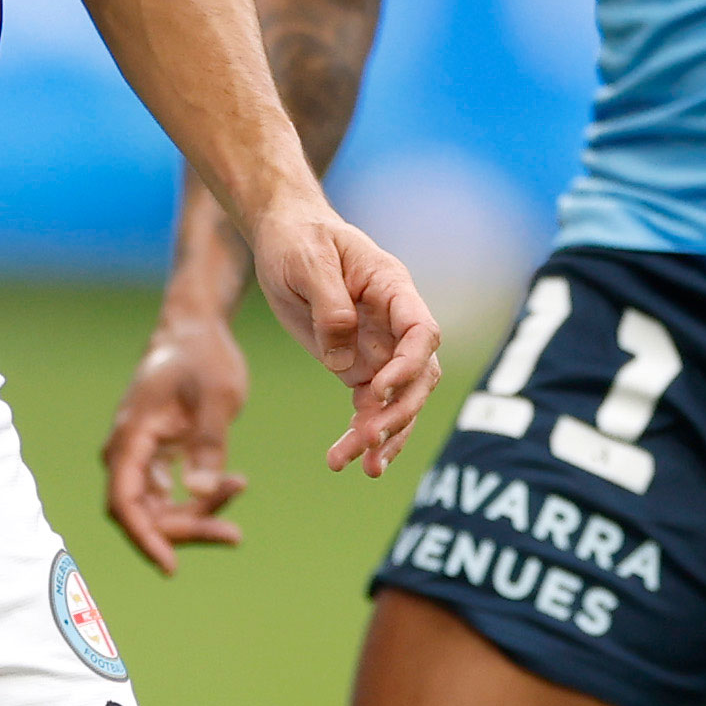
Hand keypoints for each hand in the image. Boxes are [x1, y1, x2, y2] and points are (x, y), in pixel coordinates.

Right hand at [100, 299, 255, 573]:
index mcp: (131, 436)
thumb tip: (200, 491)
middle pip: (143, 513)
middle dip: (185, 529)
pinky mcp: (156, 457)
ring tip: (240, 491)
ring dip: (197, 513)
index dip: (144, 538)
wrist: (195, 331)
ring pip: (159, 507)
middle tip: (233, 535)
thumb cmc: (203, 358)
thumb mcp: (217, 397)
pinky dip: (200, 496)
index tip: (170, 565)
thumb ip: (209, 444)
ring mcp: (140, 456)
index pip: (124, 502)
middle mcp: (127, 451)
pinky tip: (235, 485)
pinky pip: (172, 492)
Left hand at [244, 197, 441, 479]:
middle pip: (419, 377)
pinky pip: (373, 407)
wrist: (282, 236)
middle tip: (366, 440)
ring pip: (399, 401)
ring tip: (360, 468)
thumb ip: (330, 309)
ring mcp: (380, 348)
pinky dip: (367, 435)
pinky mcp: (357, 366)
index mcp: (393, 290)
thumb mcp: (307, 262)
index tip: (377, 390)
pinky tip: (354, 461)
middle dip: (397, 412)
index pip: (422, 333)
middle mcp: (395, 324)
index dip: (408, 366)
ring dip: (384, 436)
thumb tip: (342, 363)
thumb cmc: (298, 238)